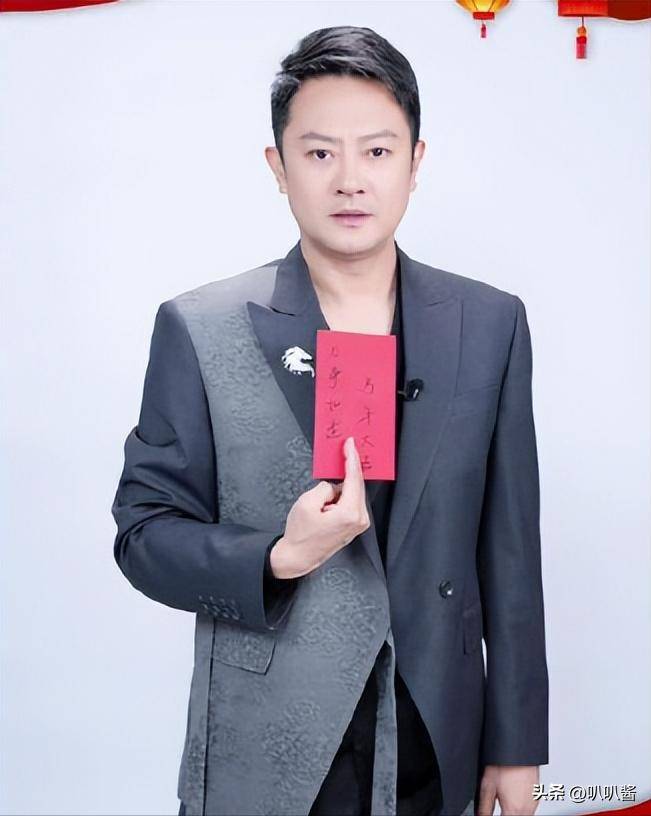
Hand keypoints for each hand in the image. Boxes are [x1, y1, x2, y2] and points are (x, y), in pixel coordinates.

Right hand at [269, 436, 369, 578]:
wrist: (298, 557)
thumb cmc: (300, 534)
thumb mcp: (307, 502)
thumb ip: (325, 487)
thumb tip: (333, 486)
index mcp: (349, 513)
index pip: (353, 479)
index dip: (351, 459)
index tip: (350, 444)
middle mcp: (359, 519)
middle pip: (358, 484)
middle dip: (351, 466)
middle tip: (348, 447)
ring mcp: (358, 524)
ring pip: (354, 493)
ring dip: (346, 481)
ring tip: (339, 467)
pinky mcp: (354, 526)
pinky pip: (352, 502)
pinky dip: (345, 492)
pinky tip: (337, 486)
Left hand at [477, 765, 539, 815]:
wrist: (518, 750)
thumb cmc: (505, 764)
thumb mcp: (487, 786)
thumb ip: (484, 808)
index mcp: (513, 810)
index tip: (490, 815)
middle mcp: (527, 809)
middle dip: (505, 815)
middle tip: (499, 807)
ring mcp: (534, 803)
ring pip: (523, 815)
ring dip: (513, 812)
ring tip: (505, 799)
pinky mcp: (537, 796)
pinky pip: (528, 808)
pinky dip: (520, 806)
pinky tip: (513, 795)